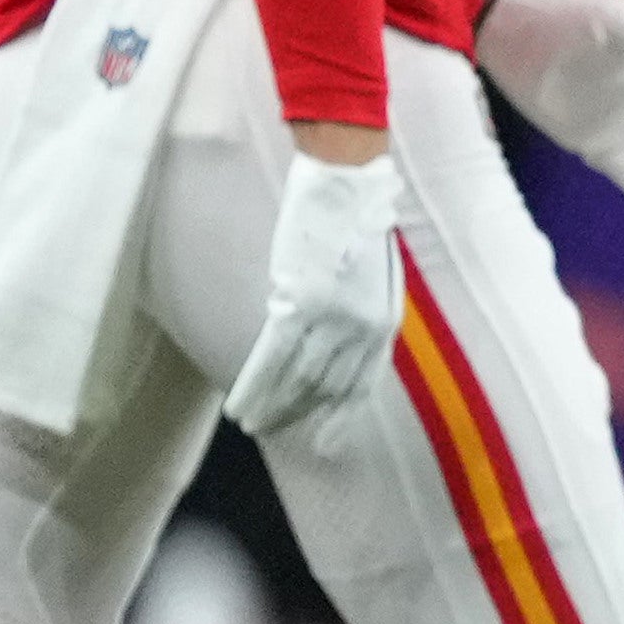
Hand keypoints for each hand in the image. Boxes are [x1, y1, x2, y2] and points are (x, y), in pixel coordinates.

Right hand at [230, 146, 409, 438]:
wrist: (348, 182)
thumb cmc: (359, 219)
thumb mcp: (376, 274)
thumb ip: (363, 311)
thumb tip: (343, 342)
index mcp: (385, 320)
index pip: (363, 382)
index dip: (342, 415)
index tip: (328, 441)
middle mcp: (363, 328)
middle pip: (326, 386)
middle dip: (298, 414)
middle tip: (273, 432)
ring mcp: (331, 318)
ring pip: (296, 379)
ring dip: (271, 406)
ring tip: (250, 425)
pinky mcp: (299, 304)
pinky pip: (271, 358)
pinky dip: (253, 386)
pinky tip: (238, 406)